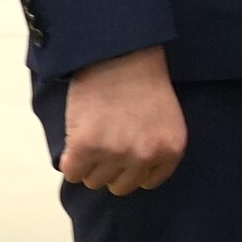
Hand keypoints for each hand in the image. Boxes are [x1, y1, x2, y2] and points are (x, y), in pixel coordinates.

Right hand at [59, 44, 186, 194]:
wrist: (120, 55)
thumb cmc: (143, 81)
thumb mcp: (166, 119)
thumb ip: (155, 148)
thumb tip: (131, 174)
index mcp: (171, 150)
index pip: (148, 181)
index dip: (132, 168)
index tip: (124, 154)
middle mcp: (146, 156)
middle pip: (120, 186)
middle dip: (110, 168)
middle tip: (105, 144)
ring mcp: (116, 153)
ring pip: (94, 181)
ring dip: (89, 164)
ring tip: (93, 136)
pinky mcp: (86, 148)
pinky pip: (72, 173)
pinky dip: (70, 161)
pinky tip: (76, 141)